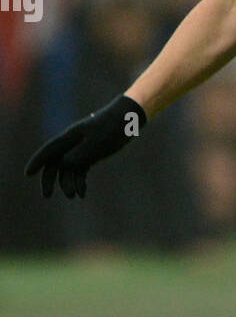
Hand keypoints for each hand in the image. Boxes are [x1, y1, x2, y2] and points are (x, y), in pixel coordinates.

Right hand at [25, 94, 146, 198]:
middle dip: (49, 179)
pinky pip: (80, 171)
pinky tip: (82, 194)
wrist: (127, 120)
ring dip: (67, 183)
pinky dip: (79, 182)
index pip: (49, 150)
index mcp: (70, 137)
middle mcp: (72, 143)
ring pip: (67, 169)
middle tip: (46, 196)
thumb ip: (80, 154)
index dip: (37, 162)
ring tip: (73, 196)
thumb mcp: (97, 143)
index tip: (27, 174)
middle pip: (54, 163)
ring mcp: (80, 149)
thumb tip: (65, 164)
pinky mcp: (90, 155)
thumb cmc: (112, 128)